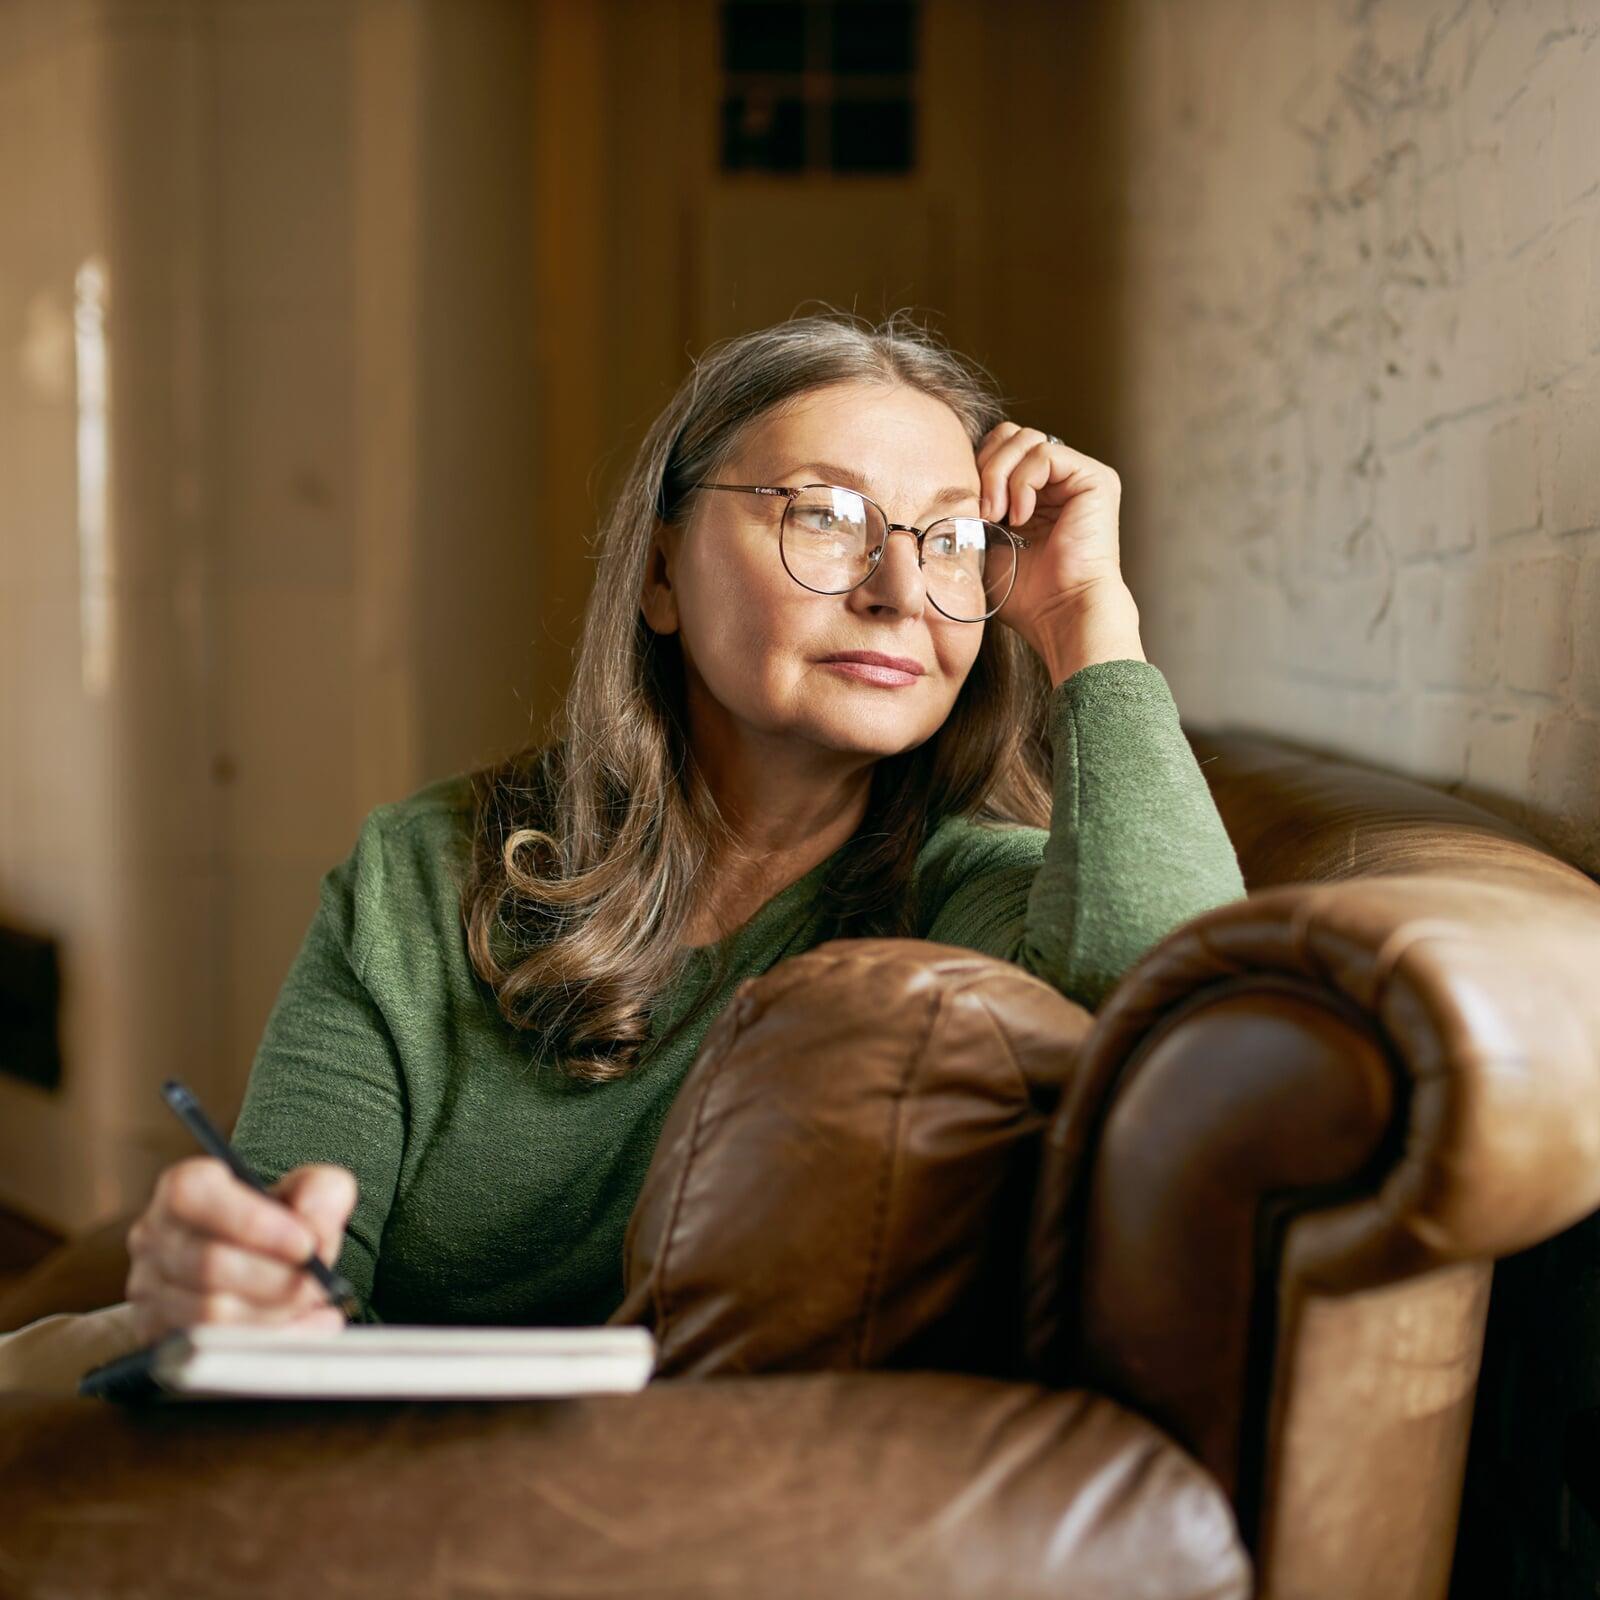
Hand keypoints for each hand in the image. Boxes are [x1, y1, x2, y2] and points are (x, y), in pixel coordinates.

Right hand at [125, 1157, 357, 1343]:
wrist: (258, 1264)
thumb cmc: (280, 1222)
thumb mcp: (308, 1192)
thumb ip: (321, 1194)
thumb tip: (315, 1228)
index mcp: (184, 1188)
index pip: (194, 1195)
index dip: (251, 1222)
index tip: (305, 1244)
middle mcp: (155, 1237)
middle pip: (208, 1264)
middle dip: (276, 1279)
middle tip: (319, 1283)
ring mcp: (149, 1291)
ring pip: (209, 1314)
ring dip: (272, 1313)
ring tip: (310, 1303)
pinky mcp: (157, 1336)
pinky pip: (211, 1351)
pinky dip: (268, 1342)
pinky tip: (304, 1328)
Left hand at [975, 423, 1136, 657]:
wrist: (1060, 613)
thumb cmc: (1027, 593)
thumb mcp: (988, 541)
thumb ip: (977, 506)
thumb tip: (950, 483)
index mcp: (1036, 492)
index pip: (999, 449)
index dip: (977, 469)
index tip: (969, 509)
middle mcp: (1060, 479)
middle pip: (1011, 435)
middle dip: (987, 467)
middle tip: (984, 512)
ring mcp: (1079, 476)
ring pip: (1025, 439)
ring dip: (1000, 477)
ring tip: (999, 517)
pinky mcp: (1095, 478)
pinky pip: (1045, 453)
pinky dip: (1023, 483)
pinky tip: (1022, 518)